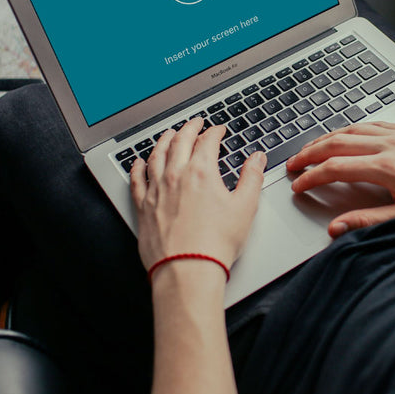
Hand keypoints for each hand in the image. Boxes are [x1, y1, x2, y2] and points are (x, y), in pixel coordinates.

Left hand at [130, 117, 266, 273]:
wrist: (187, 270)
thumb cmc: (215, 243)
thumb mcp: (245, 208)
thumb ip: (252, 178)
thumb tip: (257, 159)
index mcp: (201, 173)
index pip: (207, 141)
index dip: (215, 132)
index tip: (219, 130)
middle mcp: (175, 176)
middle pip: (180, 142)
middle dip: (189, 128)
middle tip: (195, 123)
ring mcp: (156, 190)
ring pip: (156, 155)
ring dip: (163, 140)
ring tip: (168, 134)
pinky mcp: (143, 207)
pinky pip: (137, 179)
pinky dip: (138, 166)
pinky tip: (139, 162)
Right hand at [286, 122, 394, 236]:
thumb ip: (369, 221)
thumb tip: (337, 227)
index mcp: (386, 167)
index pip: (335, 168)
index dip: (311, 177)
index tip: (298, 185)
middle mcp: (390, 145)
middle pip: (338, 142)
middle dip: (311, 152)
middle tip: (293, 163)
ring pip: (354, 129)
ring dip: (328, 137)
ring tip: (313, 147)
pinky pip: (374, 124)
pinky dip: (353, 128)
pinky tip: (350, 134)